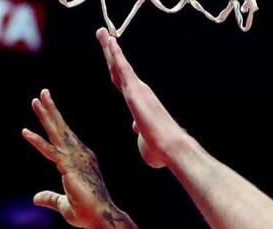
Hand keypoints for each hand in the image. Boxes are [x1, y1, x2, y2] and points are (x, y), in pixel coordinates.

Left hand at [22, 88, 118, 228]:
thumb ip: (50, 198)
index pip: (65, 138)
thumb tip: (35, 198)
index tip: (46, 109)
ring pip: (56, 133)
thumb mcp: (64, 205)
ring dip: (46, 116)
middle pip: (62, 129)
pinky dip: (37, 141)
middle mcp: (80, 156)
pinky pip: (49, 152)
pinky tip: (25, 132)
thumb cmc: (87, 213)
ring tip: (37, 99)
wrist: (101, 218)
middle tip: (42, 93)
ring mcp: (75, 160)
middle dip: (51, 111)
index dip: (55, 123)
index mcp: (80, 161)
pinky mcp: (68, 168)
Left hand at [97, 27, 193, 169]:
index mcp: (141, 106)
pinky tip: (109, 41)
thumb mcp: (146, 143)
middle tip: (105, 38)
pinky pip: (122, 68)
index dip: (119, 75)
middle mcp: (140, 94)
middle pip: (121, 72)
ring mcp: (137, 91)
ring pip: (120, 66)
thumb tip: (139, 131)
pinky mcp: (134, 90)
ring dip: (110, 49)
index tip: (114, 65)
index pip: (126, 88)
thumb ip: (141, 135)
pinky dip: (115, 54)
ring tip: (102, 33)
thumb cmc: (160, 150)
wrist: (171, 147)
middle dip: (112, 55)